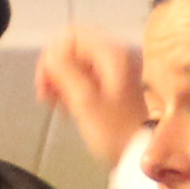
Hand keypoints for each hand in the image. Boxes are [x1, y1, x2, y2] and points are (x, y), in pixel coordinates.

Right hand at [37, 30, 147, 171]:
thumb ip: (64, 70)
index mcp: (113, 52)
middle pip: (74, 46)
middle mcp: (118, 53)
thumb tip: (50, 53)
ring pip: (80, 61)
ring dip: (64, 79)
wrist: (144, 154)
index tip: (45, 83)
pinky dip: (77, 86)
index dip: (52, 55)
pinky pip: (90, 74)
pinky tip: (72, 107)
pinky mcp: (119, 82)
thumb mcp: (85, 101)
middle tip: (48, 96)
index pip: (71, 34)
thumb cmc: (115, 130)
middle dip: (56, 68)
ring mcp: (120, 67)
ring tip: (59, 106)